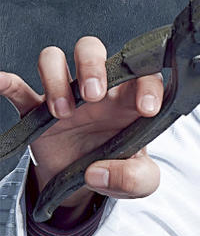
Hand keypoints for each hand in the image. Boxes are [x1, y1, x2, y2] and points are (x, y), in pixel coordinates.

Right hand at [0, 35, 163, 210]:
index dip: (148, 84)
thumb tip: (97, 172)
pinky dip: (7, 82)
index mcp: (128, 100)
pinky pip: (18, 88)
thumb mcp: (141, 183)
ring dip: (56, 79)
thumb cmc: (119, 169)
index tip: (146, 109)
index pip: (143, 73)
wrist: (84, 185)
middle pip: (92, 49)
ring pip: (55, 59)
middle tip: (94, 96)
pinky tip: (1, 82)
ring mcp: (66, 96)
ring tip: (63, 112)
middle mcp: (97, 90)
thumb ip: (135, 178)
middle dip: (93, 65)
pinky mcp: (37, 111)